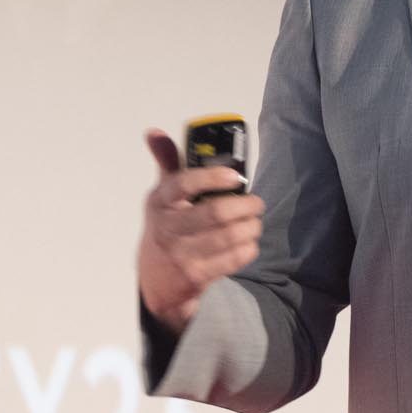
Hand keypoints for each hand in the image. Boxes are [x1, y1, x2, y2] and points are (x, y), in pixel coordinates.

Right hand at [137, 128, 265, 329]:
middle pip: (215, 213)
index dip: (211, 177)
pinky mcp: (196, 276)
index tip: (235, 176)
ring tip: (255, 223)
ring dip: (251, 228)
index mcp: (160, 201)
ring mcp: (181, 254)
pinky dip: (248, 249)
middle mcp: (167, 227)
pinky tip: (249, 243)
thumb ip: (167, 163)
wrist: (156, 281)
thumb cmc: (165, 228)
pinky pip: (232, 260)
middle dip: (246, 207)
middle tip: (257, 203)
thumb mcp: (161, 197)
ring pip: (229, 237)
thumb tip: (154, 132)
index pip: (183, 184)